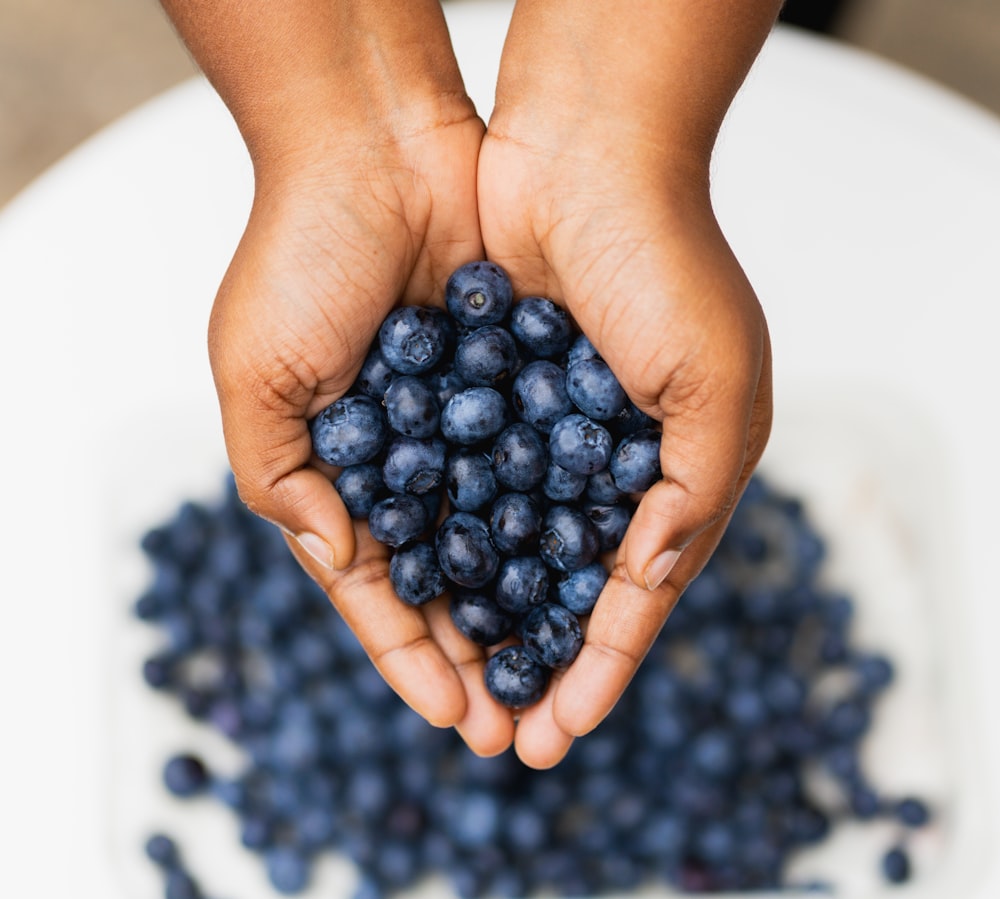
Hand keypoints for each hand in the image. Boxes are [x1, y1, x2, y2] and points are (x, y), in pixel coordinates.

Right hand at [208, 112, 517, 756]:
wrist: (380, 146)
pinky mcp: (533, 385)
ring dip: (540, 615)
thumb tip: (337, 558)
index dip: (418, 661)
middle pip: (460, 587)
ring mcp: (480, 429)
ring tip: (572, 683)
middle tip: (526, 735)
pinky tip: (604, 584)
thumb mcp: (259, 377)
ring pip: (518, 545)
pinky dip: (577, 526)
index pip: (386, 595)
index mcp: (347, 479)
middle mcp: (421, 465)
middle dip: (489, 660)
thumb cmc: (301, 255)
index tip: (459, 720)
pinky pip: (561, 472)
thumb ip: (285, 479)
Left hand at [477, 99, 771, 768]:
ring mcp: (529, 434)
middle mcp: (593, 465)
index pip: (627, 598)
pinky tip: (408, 593)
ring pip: (493, 552)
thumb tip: (646, 582)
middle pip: (552, 590)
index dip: (595, 669)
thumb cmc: (664, 260)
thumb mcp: (715, 384)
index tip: (560, 734)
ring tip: (444, 691)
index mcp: (665, 472)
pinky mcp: (471, 399)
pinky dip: (431, 541)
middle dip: (526, 665)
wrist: (580, 152)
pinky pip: (446, 487)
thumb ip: (694, 495)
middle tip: (495, 741)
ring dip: (472, 622)